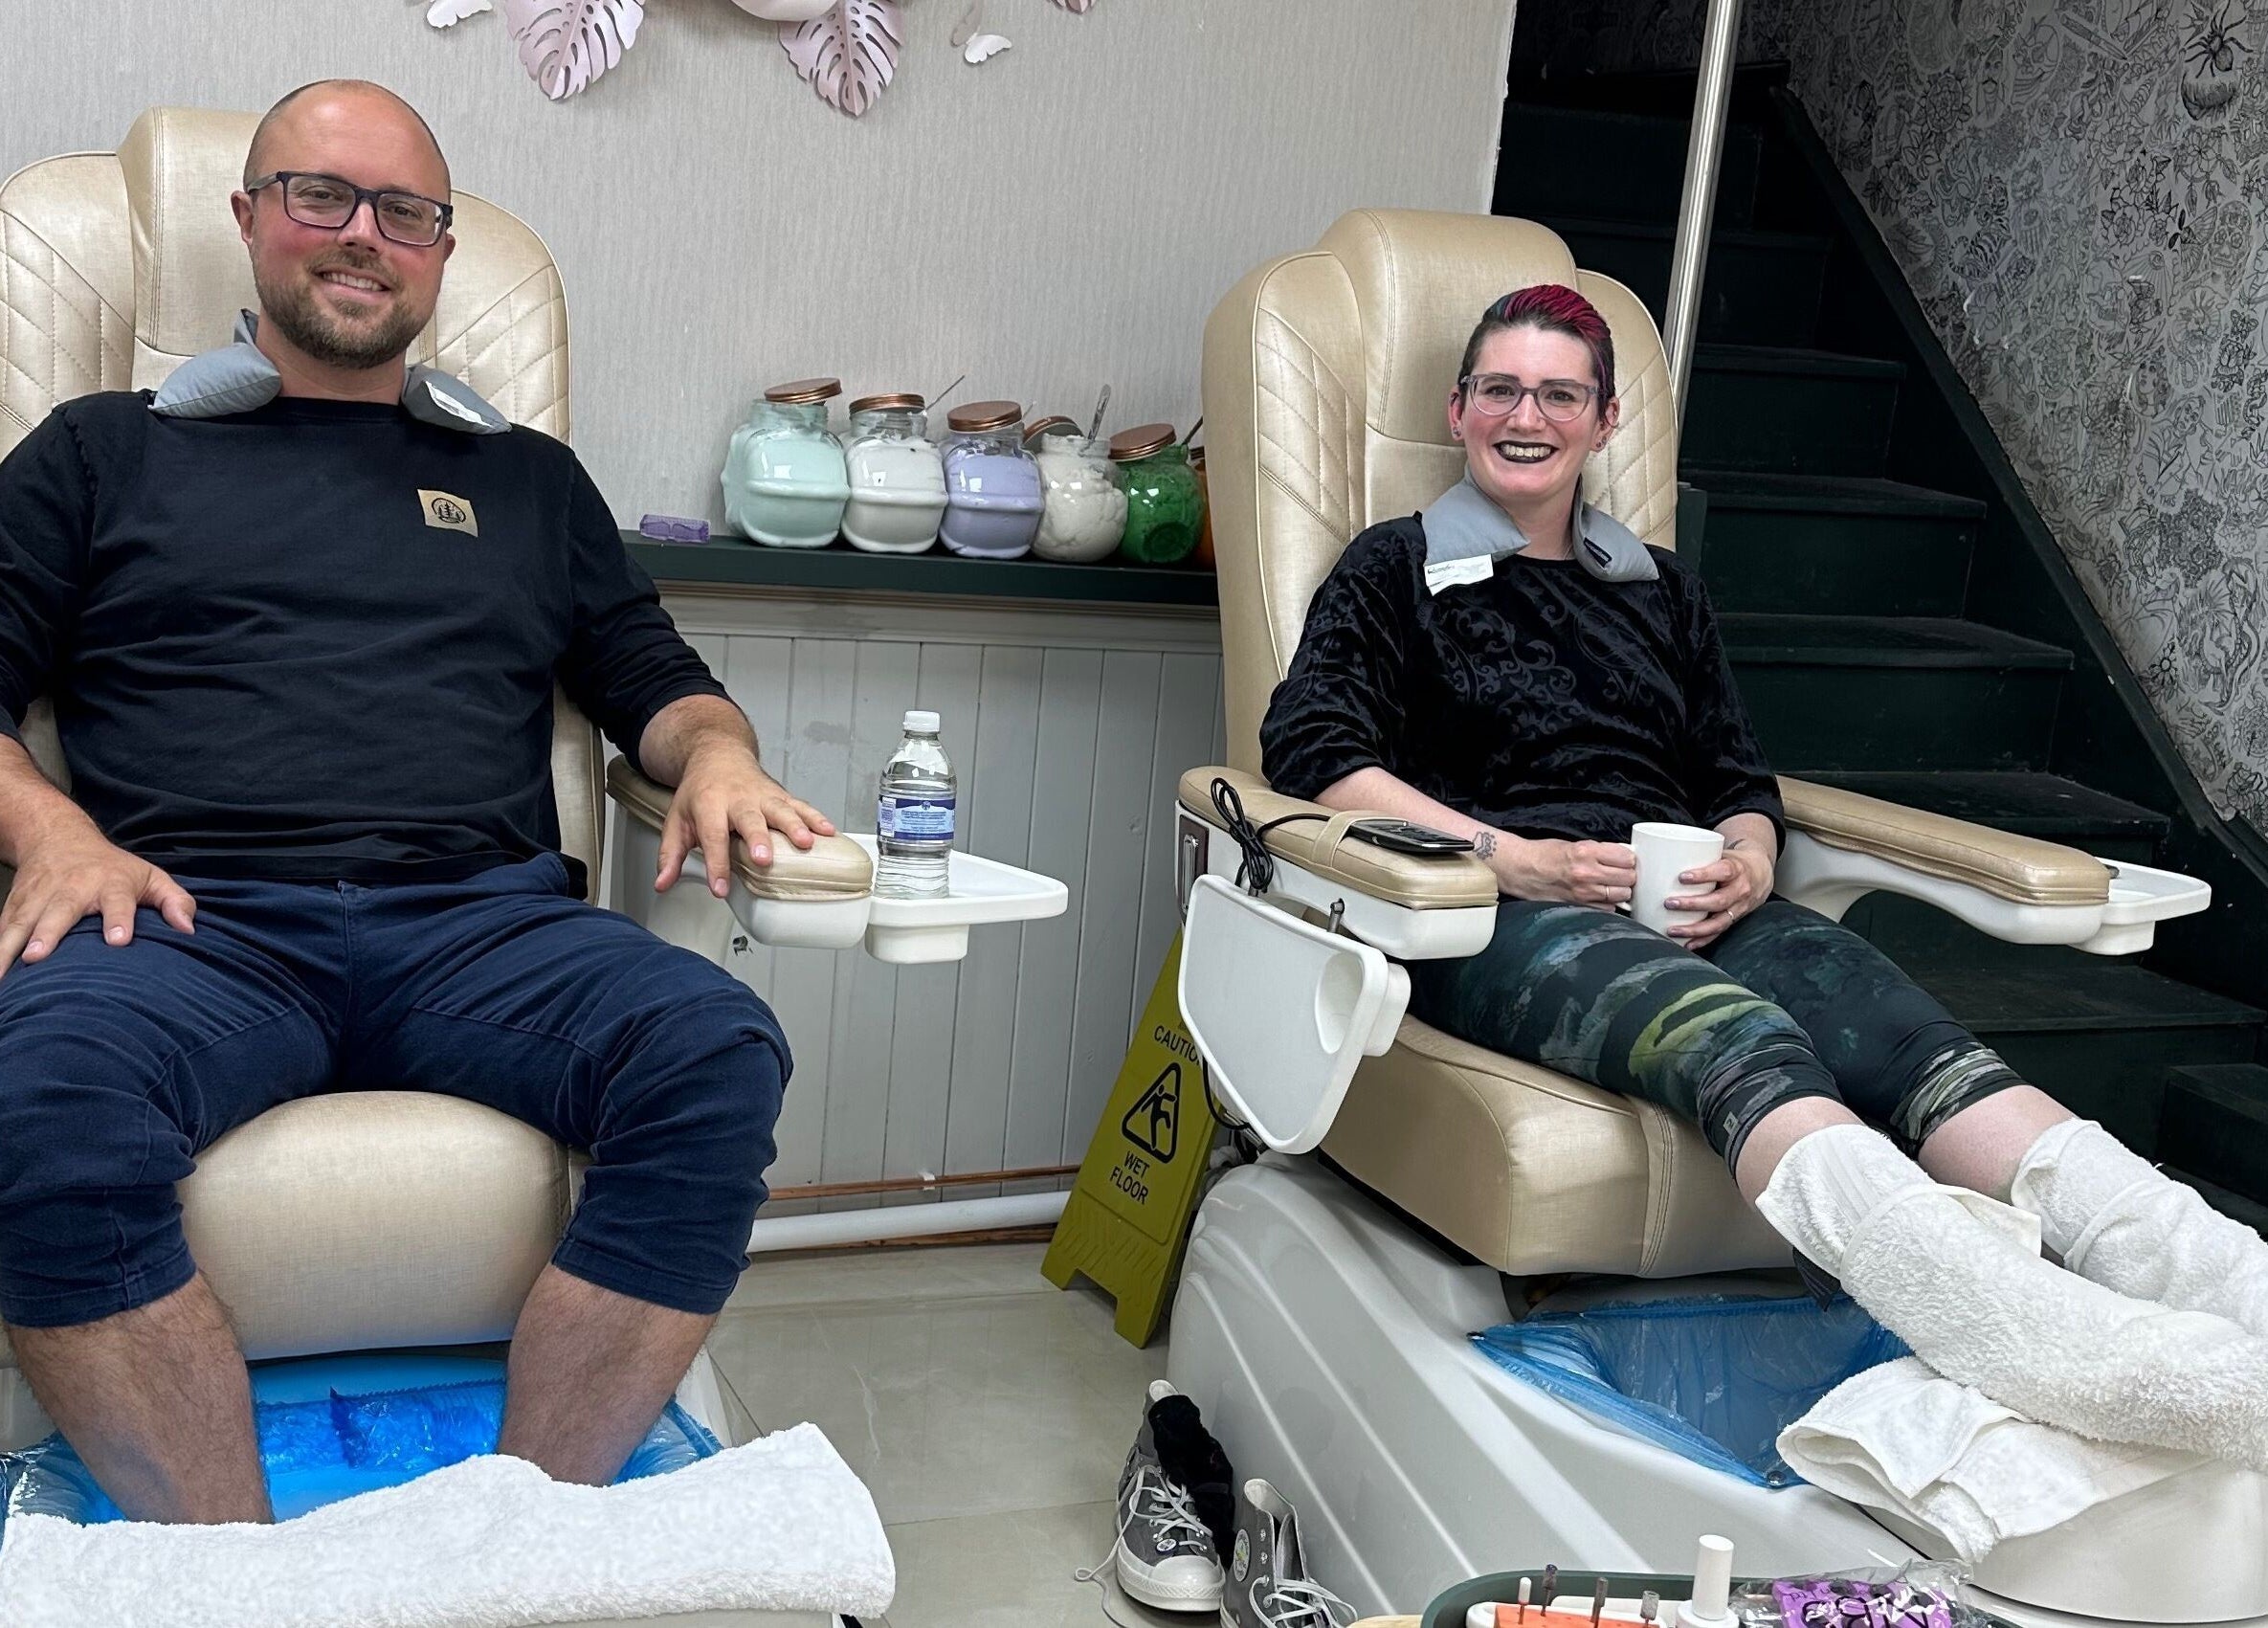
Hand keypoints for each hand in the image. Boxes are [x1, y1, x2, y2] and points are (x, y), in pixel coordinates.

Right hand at [0, 821, 195, 979]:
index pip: (118, 902)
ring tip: (2, 974)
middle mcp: (71, 889)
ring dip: (10, 945)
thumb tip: (190, 929)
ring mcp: (38, 897)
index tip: (118, 941)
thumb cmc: (113, 867)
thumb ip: (174, 901)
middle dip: (48, 934)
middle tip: (38, 957)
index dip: (119, 920)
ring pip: (22, 921)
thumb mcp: (150, 877)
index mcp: (110, 884)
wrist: (58, 837)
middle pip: (60, 912)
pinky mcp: (14, 906)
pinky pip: (2, 928)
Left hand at [654, 741, 836, 897]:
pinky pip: (800, 805)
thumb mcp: (677, 821)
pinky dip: (816, 817)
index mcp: (708, 805)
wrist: (718, 755)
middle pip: (749, 819)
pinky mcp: (780, 795)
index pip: (711, 837)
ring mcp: (762, 796)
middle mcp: (737, 799)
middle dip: (758, 839)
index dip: (716, 864)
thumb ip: (670, 854)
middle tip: (763, 859)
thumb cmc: (699, 793)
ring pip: (780, 810)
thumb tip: (662, 884)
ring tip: (805, 844)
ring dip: (794, 826)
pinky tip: (828, 831)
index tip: (720, 889)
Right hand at [1488, 831, 1636, 908]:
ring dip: (1620, 891)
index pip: (1626, 857)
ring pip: (1621, 895)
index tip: (1626, 860)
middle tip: (1622, 873)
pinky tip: (1601, 897)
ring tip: (1612, 886)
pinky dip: (1608, 904)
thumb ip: (1598, 852)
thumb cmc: (1544, 855)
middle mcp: (1587, 872)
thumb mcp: (1573, 844)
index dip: (1629, 859)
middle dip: (1628, 875)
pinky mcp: (1579, 906)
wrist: (1520, 869)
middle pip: (1628, 878)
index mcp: (1587, 851)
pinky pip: (1607, 909)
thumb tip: (1622, 858)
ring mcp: (1583, 892)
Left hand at [1664, 841, 1774, 948]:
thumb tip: (1660, 855)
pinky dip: (1703, 940)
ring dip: (1694, 928)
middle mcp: (1740, 890)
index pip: (1723, 872)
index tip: (1682, 877)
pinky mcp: (1735, 920)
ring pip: (1718, 922)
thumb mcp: (1722, 854)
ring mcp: (1739, 908)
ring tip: (1672, 930)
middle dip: (1692, 904)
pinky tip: (1687, 944)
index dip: (1703, 875)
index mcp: (1736, 869)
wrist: (1760, 874)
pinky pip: (1719, 932)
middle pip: (1718, 901)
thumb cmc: (1733, 862)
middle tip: (1668, 903)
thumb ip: (1699, 856)